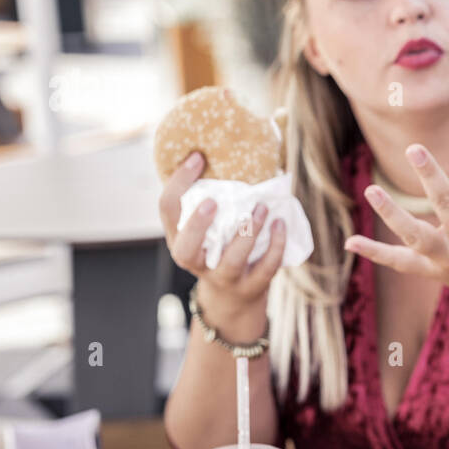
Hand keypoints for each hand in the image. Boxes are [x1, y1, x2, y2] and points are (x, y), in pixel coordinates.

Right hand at [158, 151, 285, 318]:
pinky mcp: (251, 287)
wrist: (233, 301)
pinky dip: (275, 246)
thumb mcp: (206, 230)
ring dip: (248, 233)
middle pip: (187, 248)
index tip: (197, 157)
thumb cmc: (219, 249)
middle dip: (198, 225)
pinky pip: (265, 268)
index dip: (178, 184)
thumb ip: (210, 200)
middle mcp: (196, 261)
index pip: (167, 210)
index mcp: (179, 239)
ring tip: (262, 208)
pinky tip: (280, 224)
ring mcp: (223, 278)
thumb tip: (230, 148)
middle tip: (214, 202)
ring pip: (232, 260)